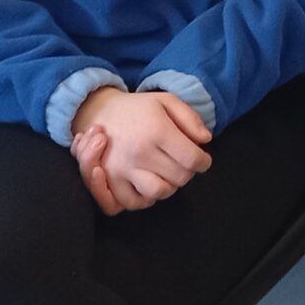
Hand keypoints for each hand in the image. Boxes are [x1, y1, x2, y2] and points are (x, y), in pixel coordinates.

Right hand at [69, 86, 211, 210]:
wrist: (98, 111)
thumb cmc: (138, 108)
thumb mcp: (166, 101)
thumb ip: (190, 118)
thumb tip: (206, 140)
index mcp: (157, 131)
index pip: (192, 159)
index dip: (203, 162)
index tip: (203, 160)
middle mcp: (140, 152)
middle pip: (179, 178)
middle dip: (187, 172)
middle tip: (183, 164)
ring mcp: (122, 169)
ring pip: (158, 192)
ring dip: (168, 186)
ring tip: (166, 174)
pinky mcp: (109, 181)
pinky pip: (132, 203)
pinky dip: (145, 198)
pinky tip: (148, 184)